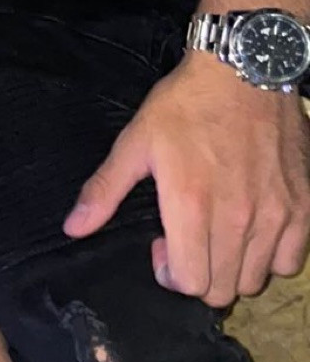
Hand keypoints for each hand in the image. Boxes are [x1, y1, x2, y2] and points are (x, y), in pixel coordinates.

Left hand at [64, 48, 309, 304]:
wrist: (245, 71)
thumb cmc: (186, 105)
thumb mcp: (136, 142)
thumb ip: (105, 190)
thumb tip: (74, 228)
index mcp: (191, 206)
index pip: (189, 282)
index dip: (170, 274)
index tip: (162, 246)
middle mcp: (238, 218)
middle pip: (221, 290)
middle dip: (198, 277)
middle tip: (188, 243)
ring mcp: (276, 215)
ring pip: (255, 280)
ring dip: (233, 270)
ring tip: (219, 237)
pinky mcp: (302, 206)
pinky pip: (291, 262)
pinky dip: (271, 258)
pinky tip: (254, 233)